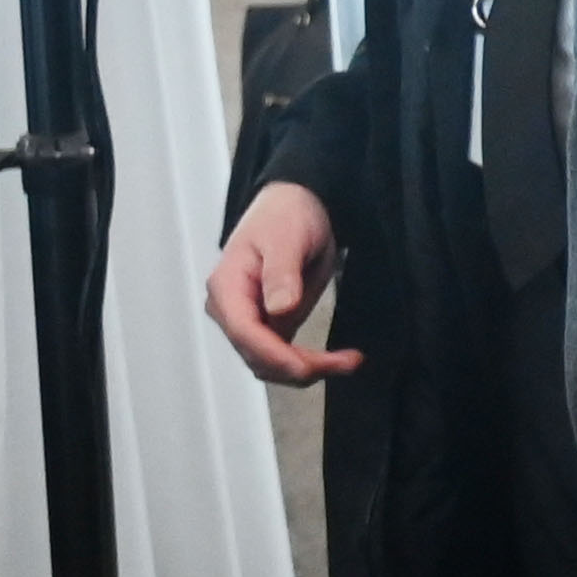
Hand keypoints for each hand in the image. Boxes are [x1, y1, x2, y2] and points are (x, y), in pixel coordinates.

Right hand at [203, 180, 361, 385]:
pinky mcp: (269, 325)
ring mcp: (249, 320)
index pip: (243, 331)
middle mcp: (231, 310)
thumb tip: (278, 309)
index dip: (273, 355)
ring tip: (349, 361)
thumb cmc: (286, 216)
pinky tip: (338, 359)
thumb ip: (281, 273)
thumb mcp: (286, 238)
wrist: (294, 206)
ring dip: (307, 370)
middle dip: (298, 367)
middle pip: (257, 355)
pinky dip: (309, 362)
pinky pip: (283, 354)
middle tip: (346, 362)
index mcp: (227, 287)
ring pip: (270, 362)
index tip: (306, 367)